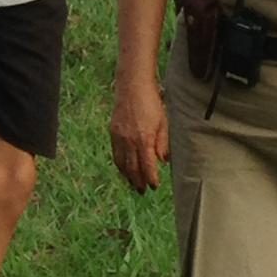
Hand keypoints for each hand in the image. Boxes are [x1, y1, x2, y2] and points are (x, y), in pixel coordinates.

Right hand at [109, 78, 168, 194]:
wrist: (132, 86)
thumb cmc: (151, 102)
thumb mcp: (163, 122)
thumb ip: (163, 143)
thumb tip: (163, 160)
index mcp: (144, 139)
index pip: (147, 166)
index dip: (150, 178)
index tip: (154, 186)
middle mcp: (129, 141)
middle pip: (132, 168)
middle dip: (138, 181)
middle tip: (143, 191)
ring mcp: (119, 137)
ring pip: (121, 163)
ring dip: (127, 176)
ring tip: (133, 184)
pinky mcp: (113, 132)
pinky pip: (115, 153)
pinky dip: (119, 164)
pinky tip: (124, 168)